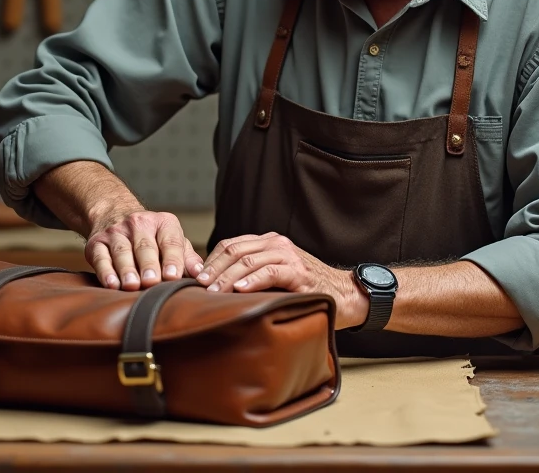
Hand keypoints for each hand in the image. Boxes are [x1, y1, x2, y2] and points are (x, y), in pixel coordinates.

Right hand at [85, 208, 204, 291]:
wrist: (114, 212)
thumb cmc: (151, 236)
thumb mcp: (172, 239)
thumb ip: (187, 257)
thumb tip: (200, 274)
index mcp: (163, 223)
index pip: (170, 241)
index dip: (172, 259)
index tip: (173, 276)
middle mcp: (139, 224)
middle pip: (145, 247)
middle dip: (149, 265)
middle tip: (152, 282)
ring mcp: (116, 232)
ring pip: (122, 252)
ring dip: (127, 270)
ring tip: (132, 285)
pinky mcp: (96, 242)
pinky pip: (101, 257)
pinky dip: (105, 272)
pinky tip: (111, 284)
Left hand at [197, 232, 370, 329]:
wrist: (344, 295)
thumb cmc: (306, 290)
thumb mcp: (274, 278)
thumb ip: (251, 276)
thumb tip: (215, 290)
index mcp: (266, 243)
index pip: (229, 246)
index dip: (209, 261)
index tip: (194, 279)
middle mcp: (275, 244)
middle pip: (233, 250)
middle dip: (212, 269)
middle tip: (198, 287)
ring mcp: (287, 255)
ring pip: (247, 260)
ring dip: (226, 277)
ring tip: (213, 291)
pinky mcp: (298, 271)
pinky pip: (270, 272)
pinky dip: (252, 280)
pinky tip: (240, 290)